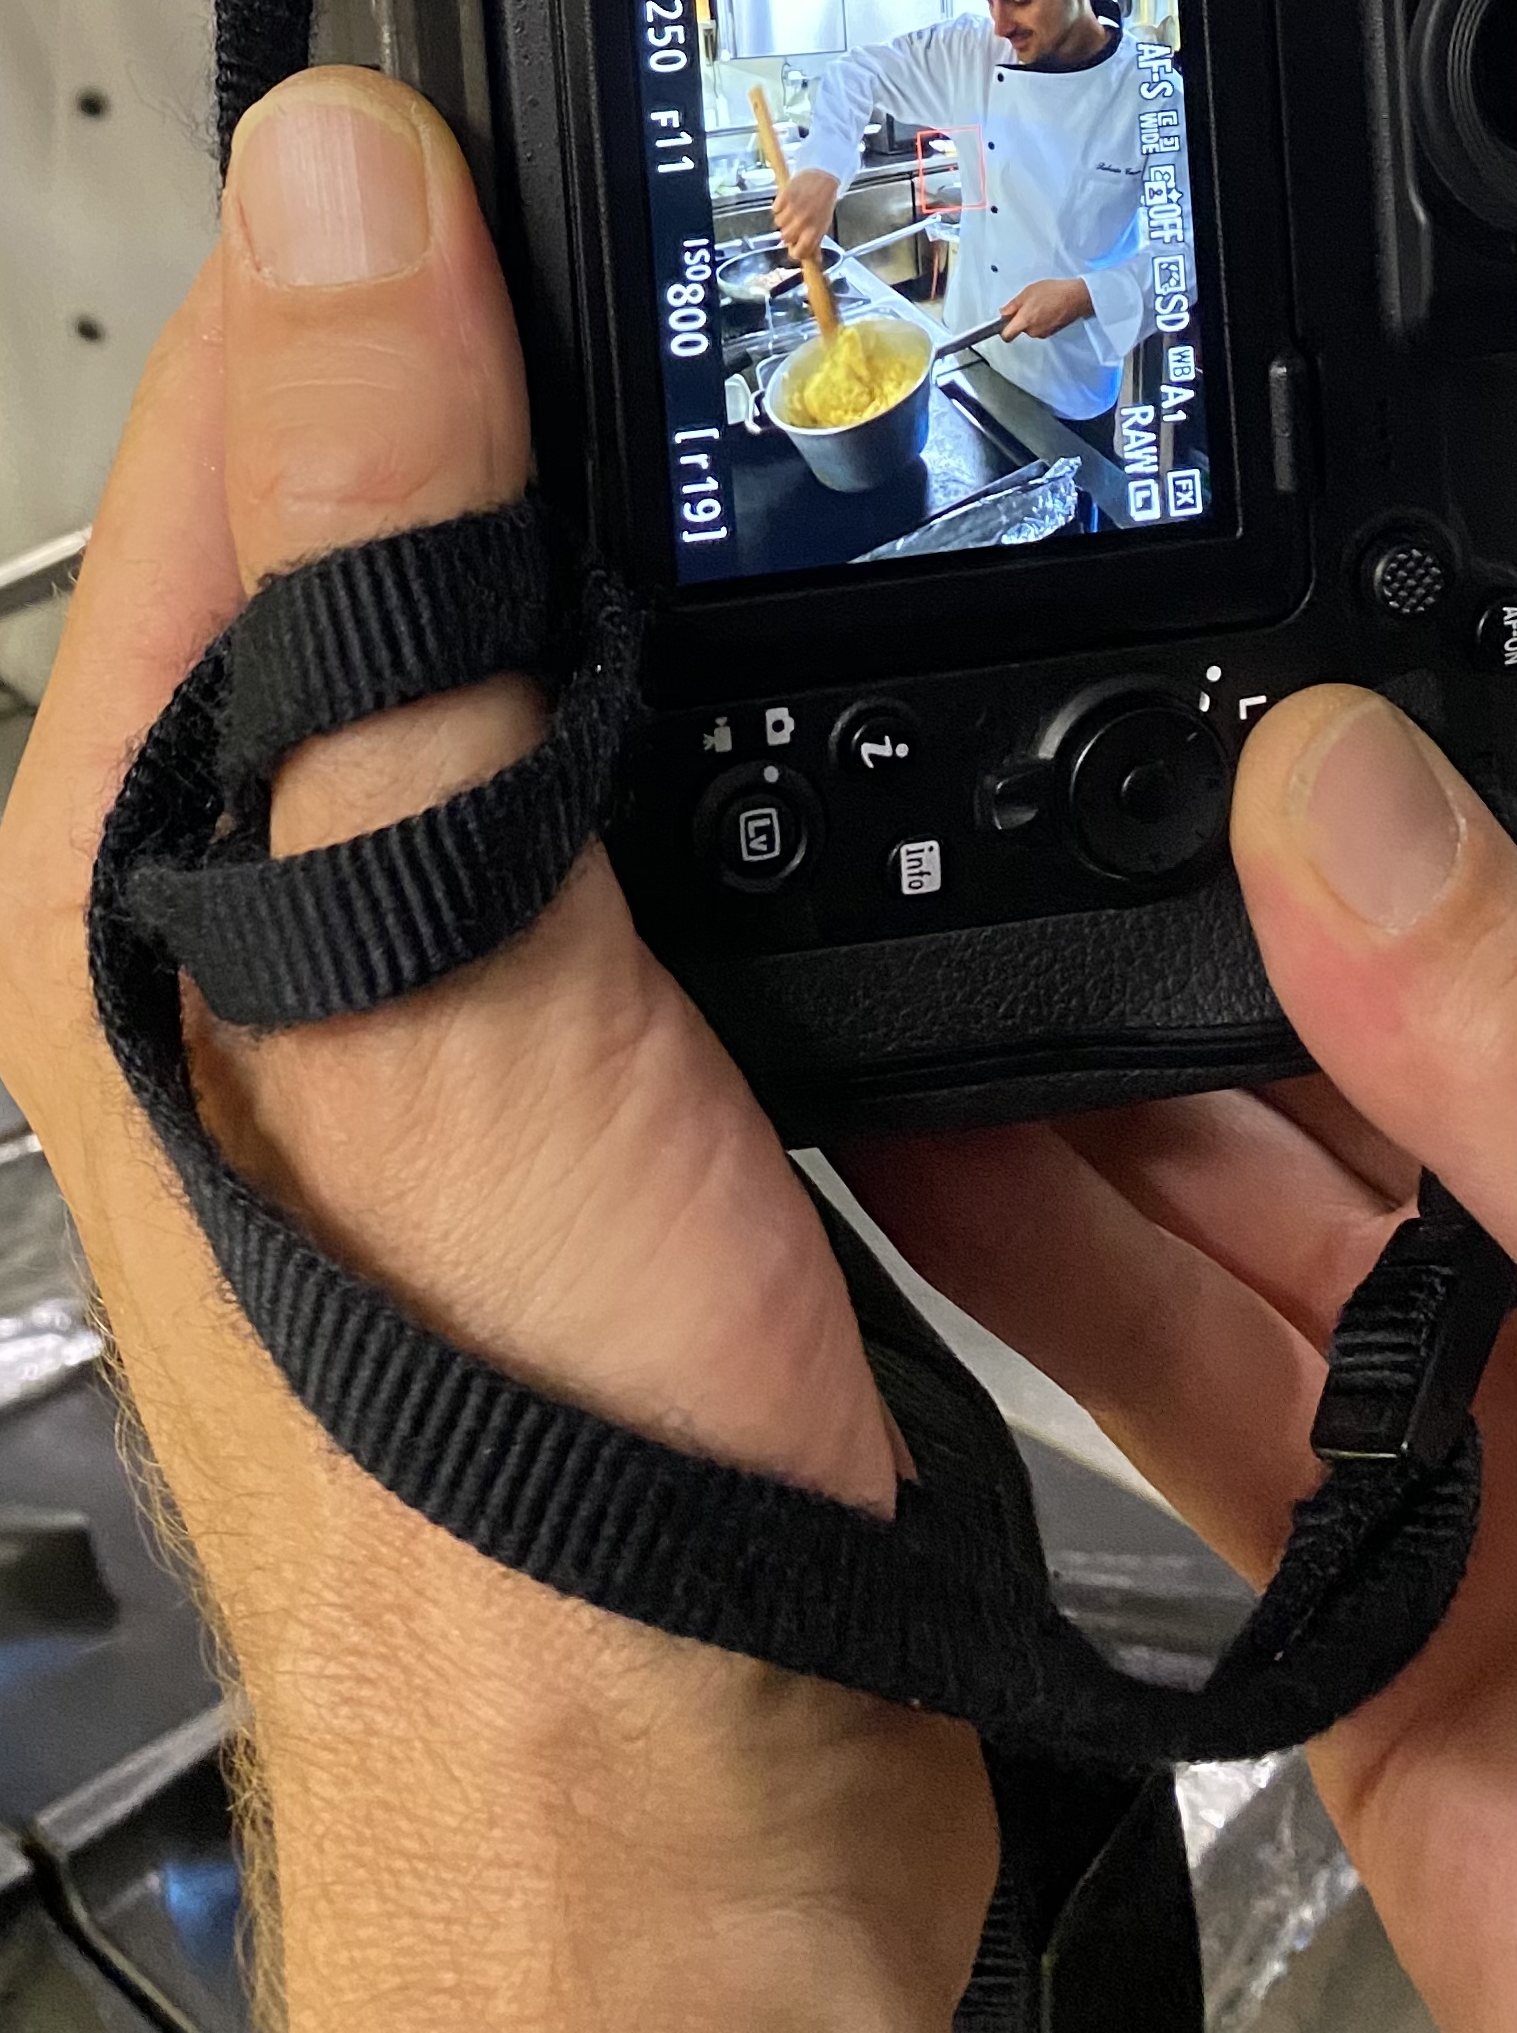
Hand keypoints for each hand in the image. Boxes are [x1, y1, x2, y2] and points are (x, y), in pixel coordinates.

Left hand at [0, 69, 994, 2032]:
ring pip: (490, 630)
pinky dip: (692, 672)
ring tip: (723, 355)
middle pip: (358, 500)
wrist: (667, 1799)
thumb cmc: (499, 1465)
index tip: (521, 74)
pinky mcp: (553, 1042)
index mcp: (136, 836)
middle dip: (493, 338)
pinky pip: (604, 773)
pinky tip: (776, 634)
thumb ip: (375, 576)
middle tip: (662, 184)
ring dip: (598, 498)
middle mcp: (240, 887)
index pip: (225, 403)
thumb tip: (338, 194)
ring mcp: (399, 967)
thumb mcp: (430, 949)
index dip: (370, 219)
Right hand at [774, 165, 838, 263]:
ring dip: (783, 219)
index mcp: (814, 231)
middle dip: (788, 232)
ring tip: (792, 210)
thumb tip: (815, 261)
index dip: (795, 251)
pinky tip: (788, 202)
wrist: (822, 177)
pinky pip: (775, 209)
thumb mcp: (823, 223)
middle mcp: (803, 222)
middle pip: (785, 238)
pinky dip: (779, 206)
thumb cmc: (823, 201)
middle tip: (794, 224)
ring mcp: (793, 209)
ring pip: (778, 224)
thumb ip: (816, 242)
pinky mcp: (784, 197)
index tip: (796, 247)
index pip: (799, 252)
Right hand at [848, 684, 1516, 2032]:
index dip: (1317, 821)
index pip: (1469, 938)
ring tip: (891, 975)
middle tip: (965, 835)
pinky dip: (1044, 1303)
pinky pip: (1183, 1428)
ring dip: (1061, 1112)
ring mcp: (1488, 1465)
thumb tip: (1338, 789)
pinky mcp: (1373, 1638)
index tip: (1160, 711)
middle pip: (1337, 1072)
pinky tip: (931, 1188)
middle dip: (1151, 956)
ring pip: (1235, 1235)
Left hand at [997, 274, 1093, 340]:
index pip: (1007, 335)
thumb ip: (1013, 305)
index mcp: (1025, 321)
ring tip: (1040, 304)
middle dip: (1020, 319)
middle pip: (1019, 330)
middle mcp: (1033, 331)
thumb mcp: (1027, 292)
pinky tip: (1048, 309)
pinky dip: (1041, 320)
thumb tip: (1003, 313)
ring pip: (1031, 329)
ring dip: (1032, 319)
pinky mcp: (1052, 332)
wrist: (1076, 297)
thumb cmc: (1054, 292)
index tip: (1002, 324)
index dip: (1002, 330)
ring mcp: (1044, 333)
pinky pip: (1040, 328)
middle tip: (1027, 304)